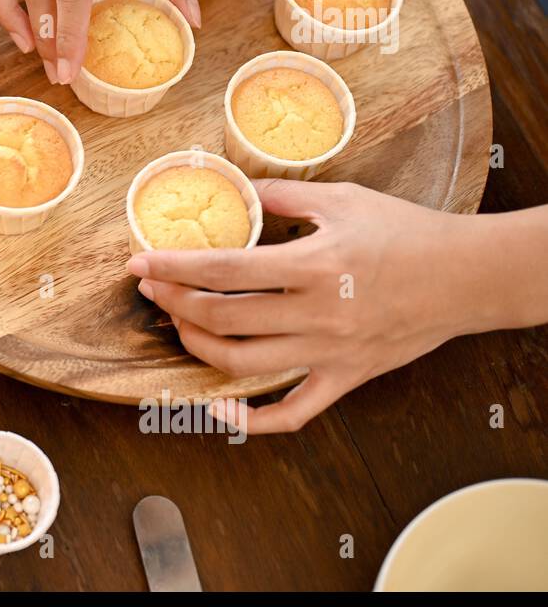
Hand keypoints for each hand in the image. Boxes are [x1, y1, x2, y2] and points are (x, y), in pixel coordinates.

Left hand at [126, 180, 545, 433]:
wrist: (467, 277)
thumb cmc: (408, 234)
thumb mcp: (343, 199)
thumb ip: (282, 196)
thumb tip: (236, 187)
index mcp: (312, 265)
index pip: (222, 270)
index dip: (172, 267)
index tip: (139, 262)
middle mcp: (316, 314)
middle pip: (221, 319)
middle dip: (173, 303)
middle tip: (151, 287)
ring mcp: (329, 353)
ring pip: (242, 365)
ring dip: (196, 346)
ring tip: (179, 324)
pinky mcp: (344, 378)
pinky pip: (292, 413)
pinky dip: (250, 419)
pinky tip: (218, 408)